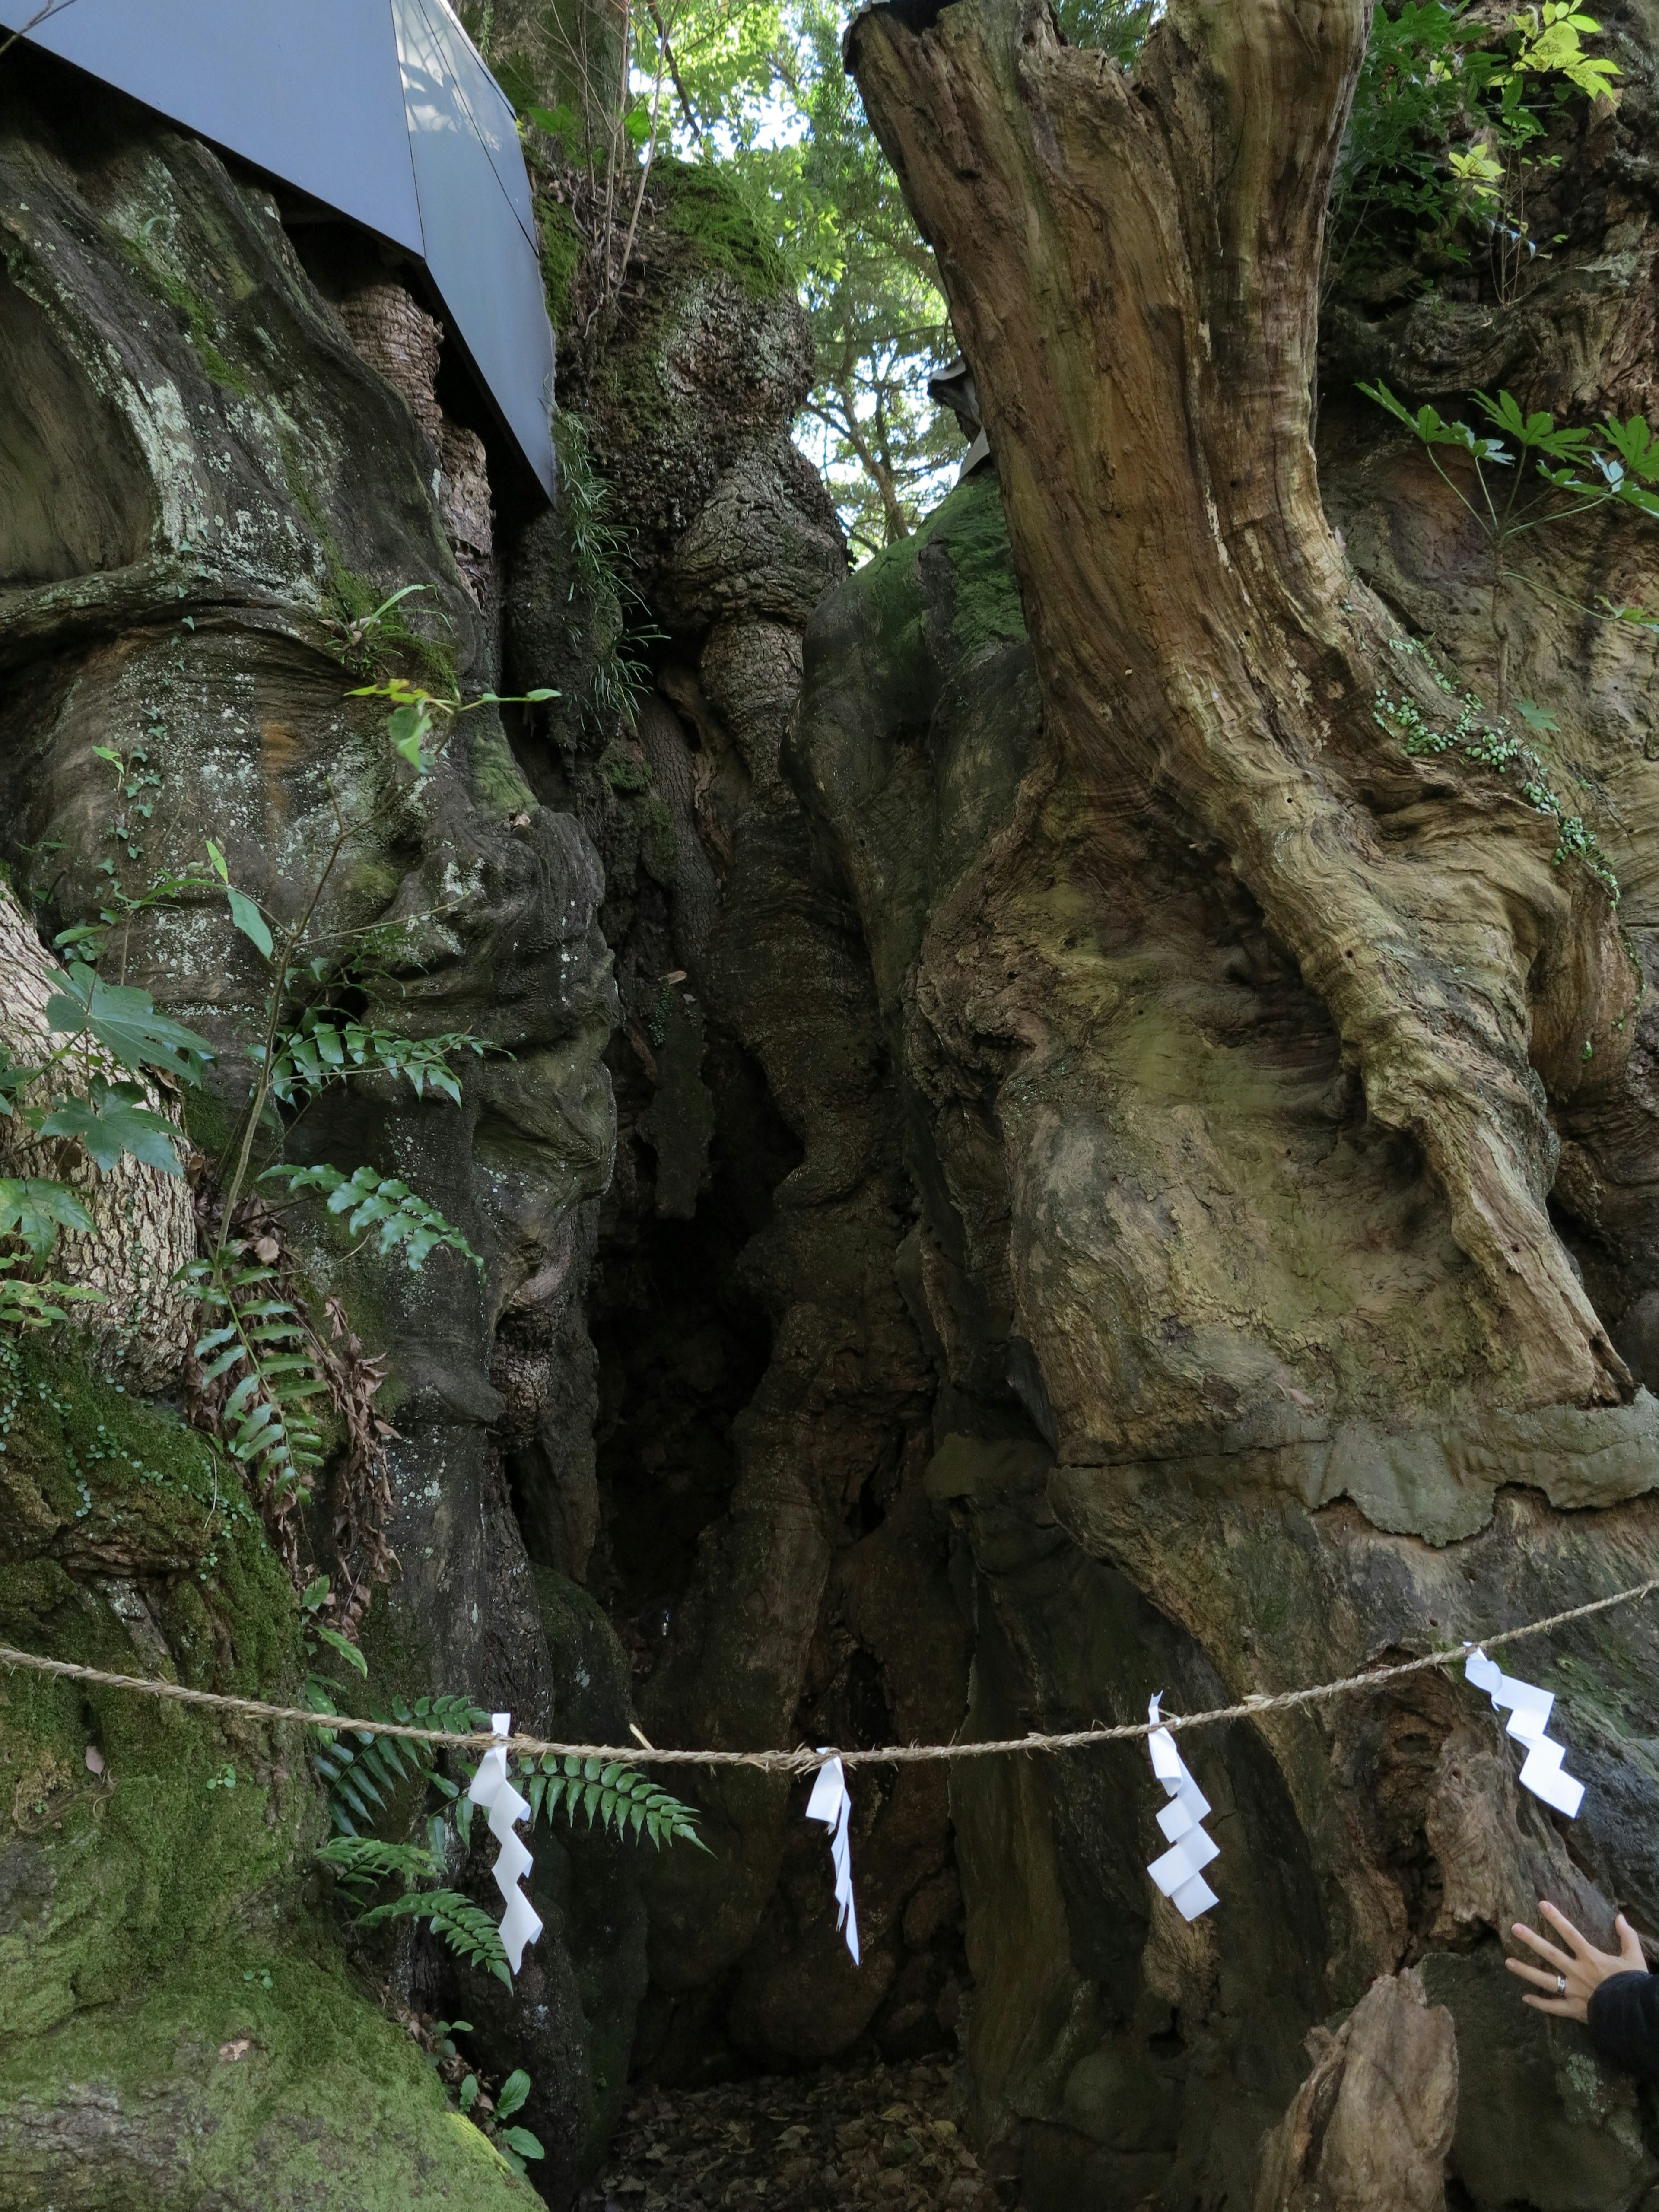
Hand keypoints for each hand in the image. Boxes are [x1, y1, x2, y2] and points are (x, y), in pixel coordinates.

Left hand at [1506, 1900, 1645, 2021]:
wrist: (1635, 2013)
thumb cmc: (1633, 1984)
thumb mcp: (1634, 1957)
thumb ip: (1627, 1936)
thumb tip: (1620, 1917)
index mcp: (1591, 1958)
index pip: (1570, 1933)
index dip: (1556, 1918)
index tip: (1541, 1904)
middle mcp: (1577, 1972)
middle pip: (1550, 1953)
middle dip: (1531, 1940)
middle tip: (1514, 1928)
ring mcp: (1573, 1991)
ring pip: (1545, 1980)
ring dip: (1525, 1971)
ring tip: (1508, 1962)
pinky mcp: (1574, 2009)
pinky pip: (1553, 2007)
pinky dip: (1539, 2003)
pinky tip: (1525, 1998)